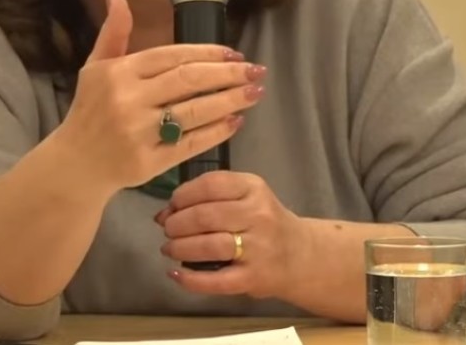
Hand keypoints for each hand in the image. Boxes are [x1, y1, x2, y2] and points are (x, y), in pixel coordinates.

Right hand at [56, 0, 265, 192]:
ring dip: (231, 101)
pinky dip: (217, 131)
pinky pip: (191, 144)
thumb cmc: (89, 111)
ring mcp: (140, 132)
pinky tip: (235, 120)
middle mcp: (129, 99)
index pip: (171, 56)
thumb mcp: (94, 67)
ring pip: (195, 111)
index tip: (234, 53)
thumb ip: (113, 33)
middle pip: (189, 80)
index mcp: (119, 73)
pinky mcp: (150, 161)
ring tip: (255, 93)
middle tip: (256, 71)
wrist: (76, 163)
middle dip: (228, 74)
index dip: (206, 53)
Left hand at [155, 171, 304, 299]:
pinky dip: (190, 279)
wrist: (301, 256)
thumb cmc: (265, 222)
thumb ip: (209, 199)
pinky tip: (175, 274)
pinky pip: (216, 280)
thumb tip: (164, 213)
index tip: (172, 206)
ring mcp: (258, 249)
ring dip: (180, 248)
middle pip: (205, 216)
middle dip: (177, 224)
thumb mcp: (246, 197)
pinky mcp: (254, 278)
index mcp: (254, 188)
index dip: (183, 195)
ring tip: (170, 249)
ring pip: (208, 246)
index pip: (211, 184)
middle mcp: (259, 216)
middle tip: (168, 230)